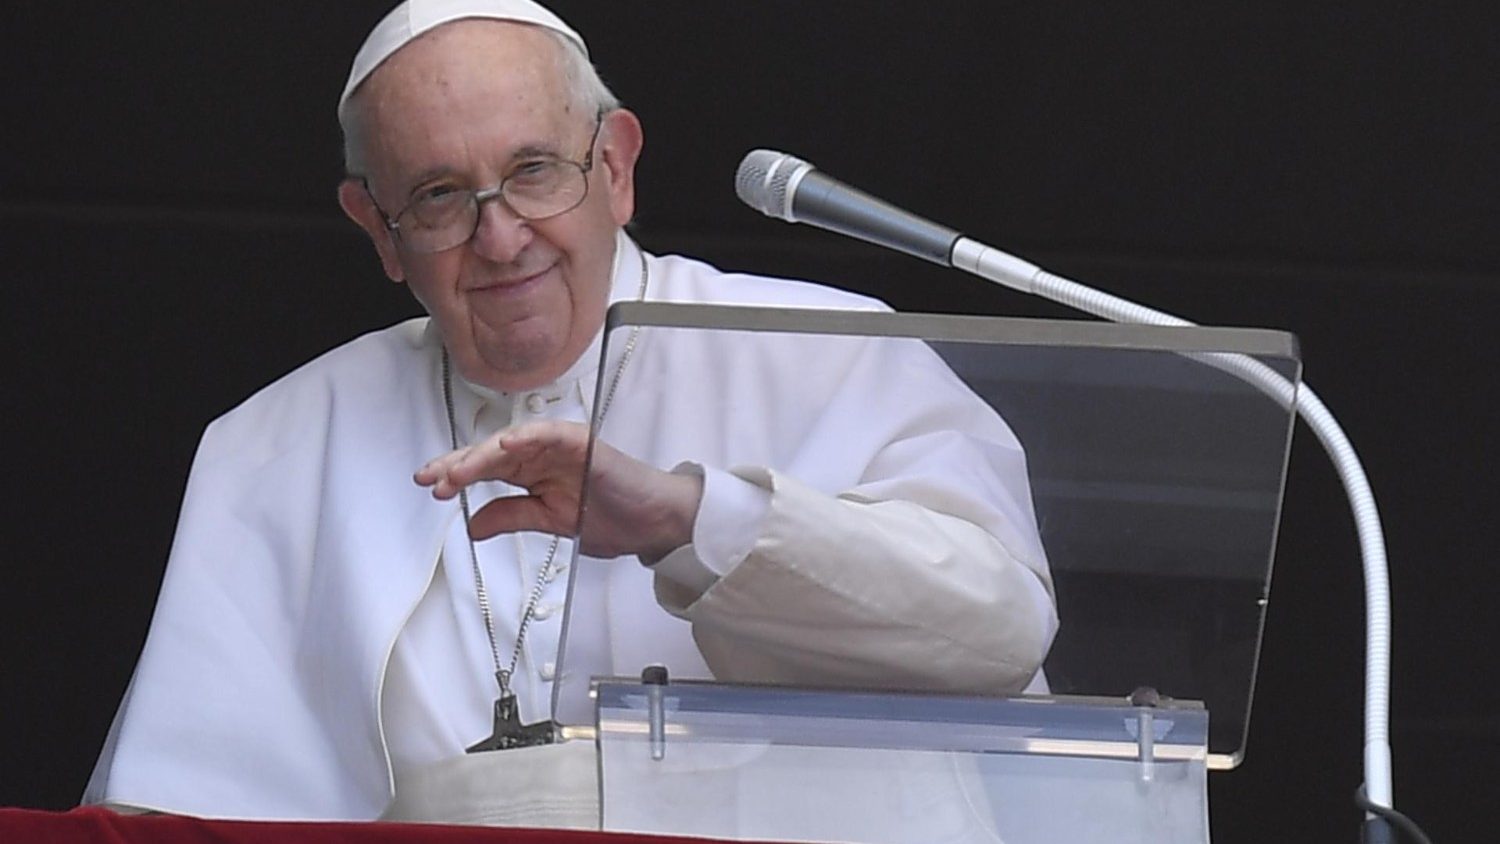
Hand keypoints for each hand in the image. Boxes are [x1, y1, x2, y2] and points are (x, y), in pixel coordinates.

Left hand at [413, 419, 703, 560]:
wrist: (653, 521)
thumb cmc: (612, 516)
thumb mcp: (550, 522)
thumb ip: (512, 517)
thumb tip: (473, 524)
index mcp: (533, 470)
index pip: (486, 468)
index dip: (457, 475)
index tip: (431, 487)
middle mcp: (542, 453)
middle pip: (491, 453)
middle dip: (459, 465)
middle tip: (433, 480)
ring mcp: (561, 445)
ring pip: (512, 442)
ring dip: (482, 456)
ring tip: (457, 471)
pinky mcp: (582, 442)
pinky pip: (548, 434)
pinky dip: (526, 437)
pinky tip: (504, 447)